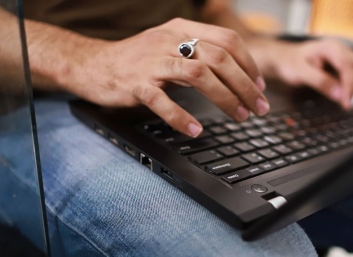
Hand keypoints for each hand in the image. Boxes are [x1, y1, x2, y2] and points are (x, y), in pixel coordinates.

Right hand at [59, 18, 269, 136]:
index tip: (260, 87)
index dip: (249, 65)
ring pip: (199, 74)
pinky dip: (181, 117)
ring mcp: (152, 62)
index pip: (227, 41)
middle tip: (259, 108)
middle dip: (245, 86)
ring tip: (239, 116)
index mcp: (181, 29)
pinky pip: (162, 101)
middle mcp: (169, 41)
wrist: (92, 64)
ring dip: (225, 98)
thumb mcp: (170, 47)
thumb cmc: (136, 60)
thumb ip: (198, 55)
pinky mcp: (136, 84)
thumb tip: (235, 74)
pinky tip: (195, 129)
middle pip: (219, 58)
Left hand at [249, 38, 352, 113]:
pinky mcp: (350, 70)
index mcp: (332, 48)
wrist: (286, 58)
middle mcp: (344, 52)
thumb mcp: (300, 72)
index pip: (347, 67)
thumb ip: (319, 81)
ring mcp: (349, 60)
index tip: (347, 104)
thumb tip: (338, 95)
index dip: (349, 86)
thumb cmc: (291, 63)